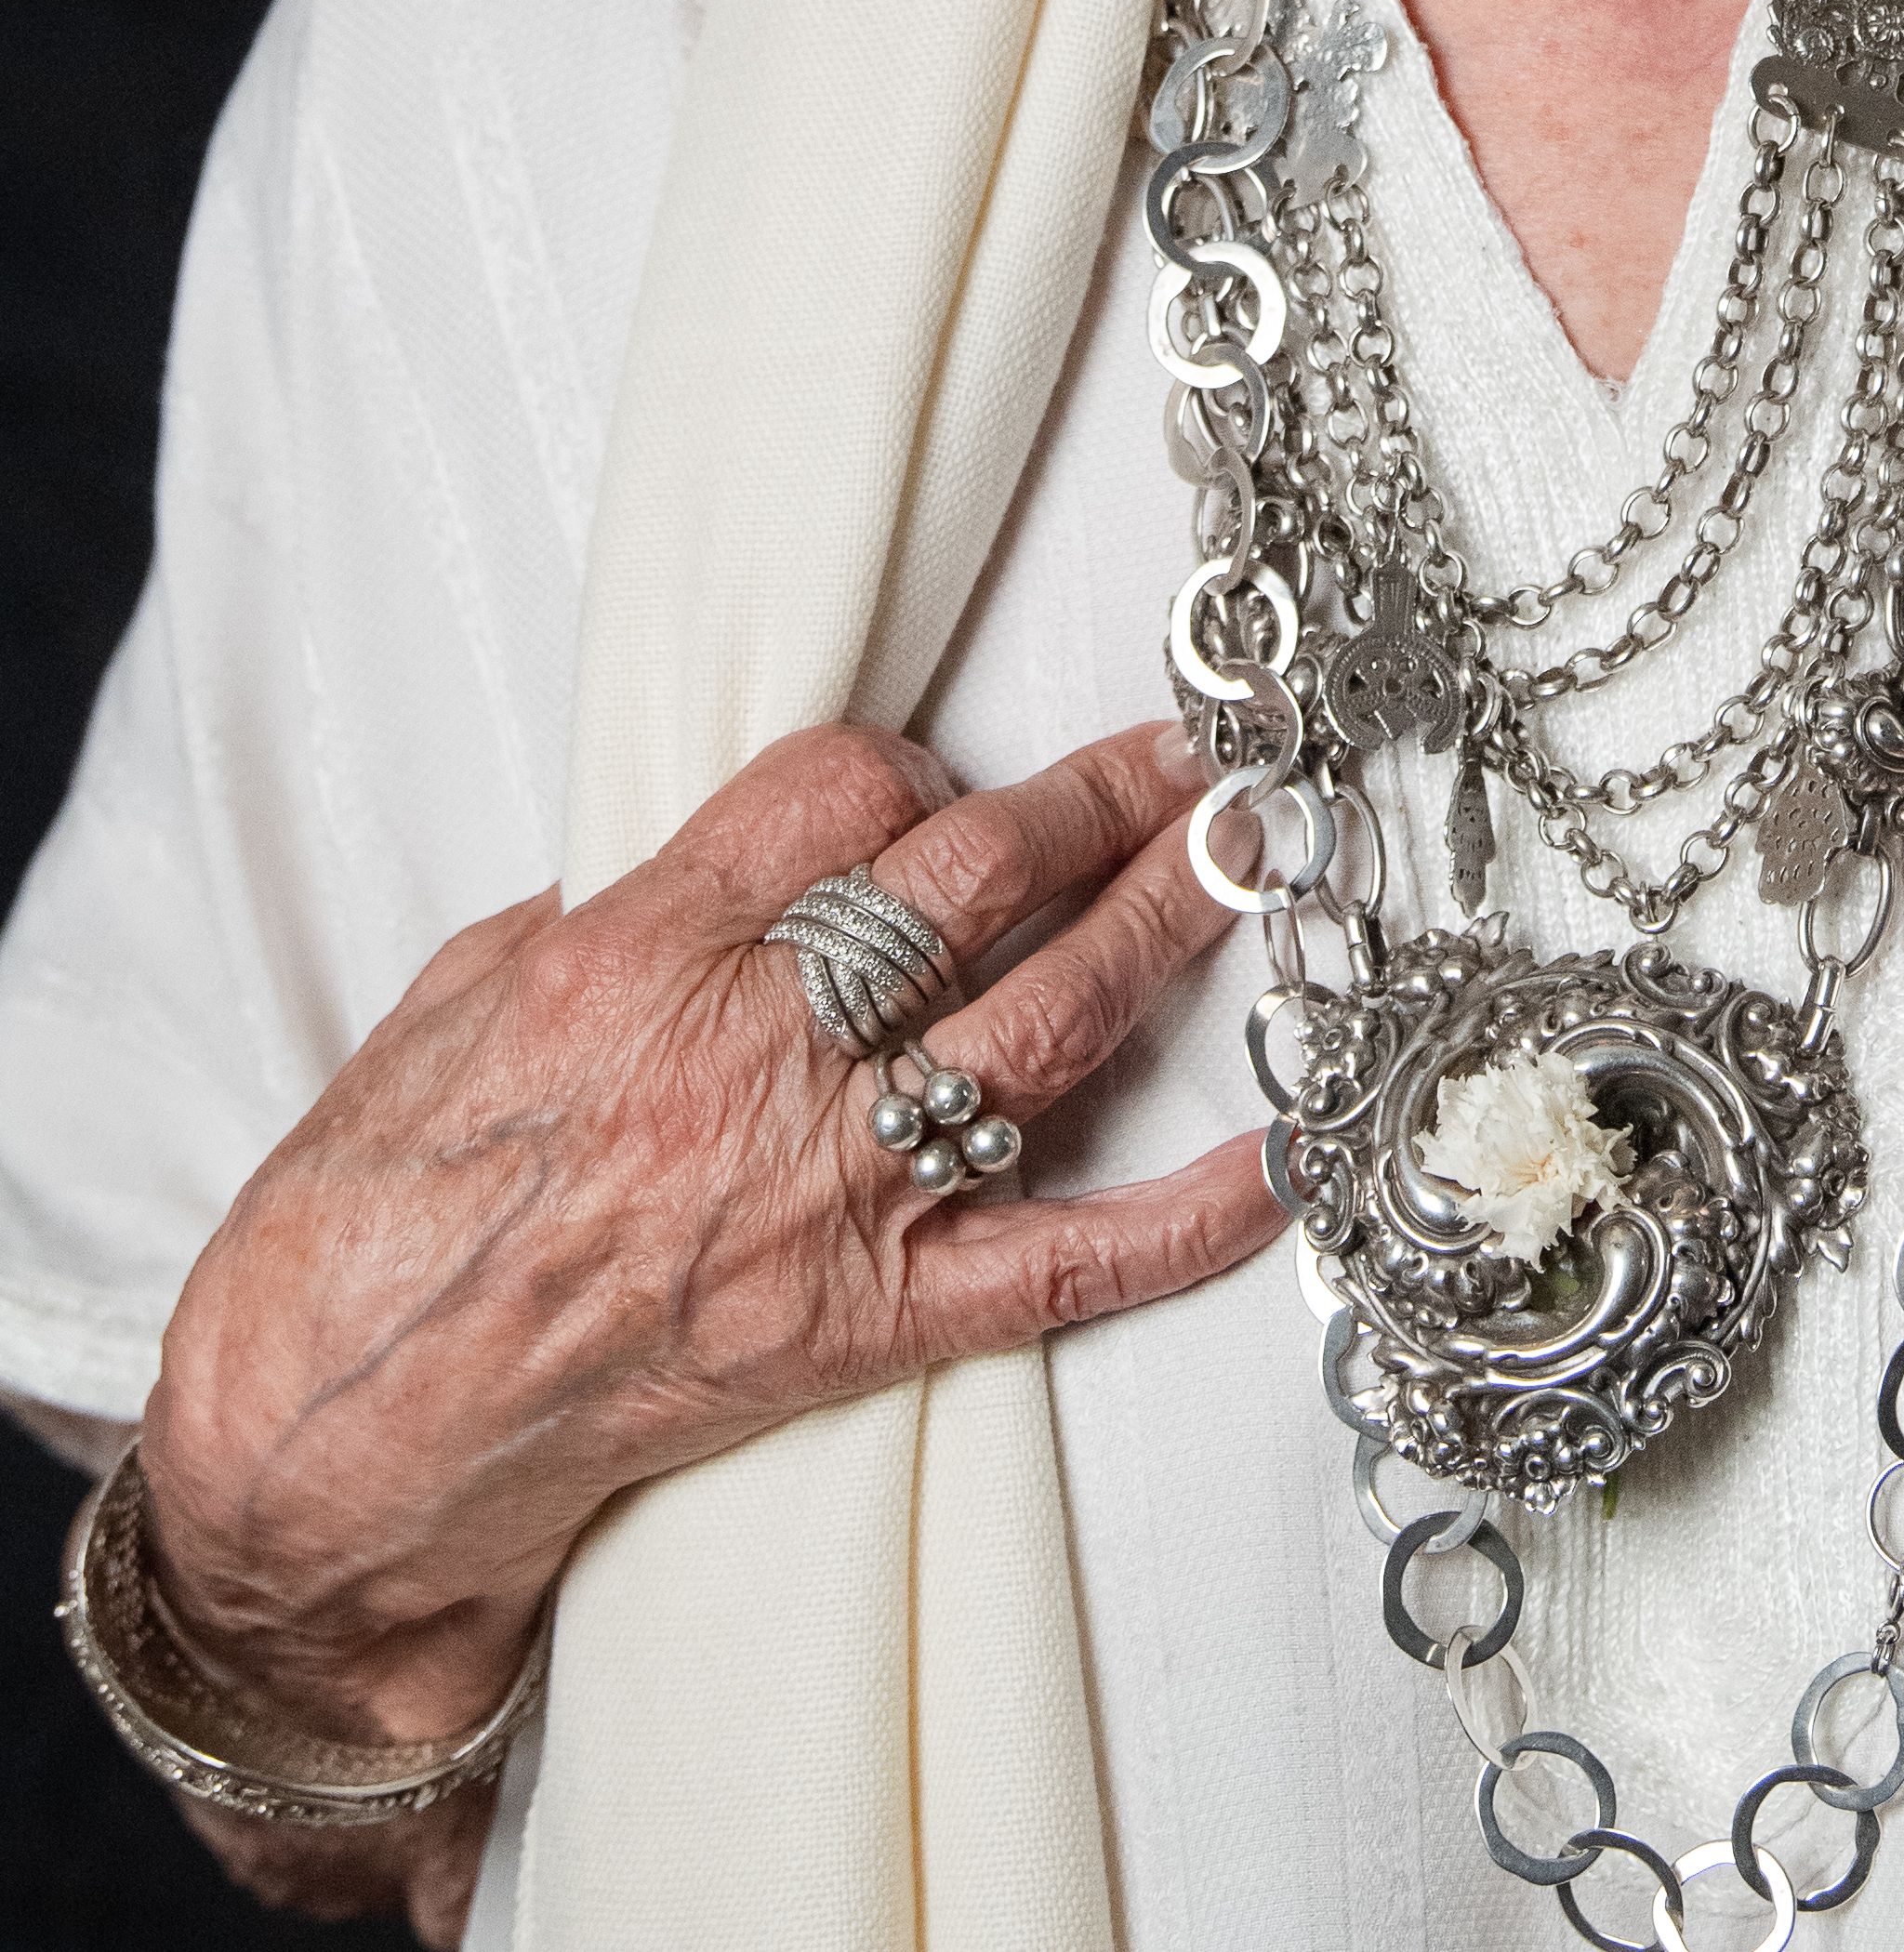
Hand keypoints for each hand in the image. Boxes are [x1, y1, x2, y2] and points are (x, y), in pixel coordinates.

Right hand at [138, 714, 1274, 1913]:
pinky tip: (1276, 1160)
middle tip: (1194, 749)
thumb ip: (615, 908)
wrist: (337, 1444)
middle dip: (1099, 795)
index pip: (842, 794)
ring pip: (1041, 1027)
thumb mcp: (464, 994)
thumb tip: (732, 856)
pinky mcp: (858, 1327)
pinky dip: (1180, 1221)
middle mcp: (748, 1063)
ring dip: (1164, 926)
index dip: (912, 763)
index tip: (941, 773)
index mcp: (638, 958)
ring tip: (1252, 850)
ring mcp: (819, 1197)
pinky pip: (1056, 1266)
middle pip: (973, 880)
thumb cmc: (377, 1217)